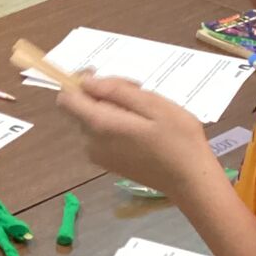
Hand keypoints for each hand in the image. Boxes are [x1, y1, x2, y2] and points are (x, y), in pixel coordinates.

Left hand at [57, 76, 215, 202]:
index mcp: (100, 125)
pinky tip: (142, 127)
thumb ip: (116, 91)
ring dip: (111, 108)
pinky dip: (114, 124)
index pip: (66, 99)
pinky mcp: (107, 163)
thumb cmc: (178, 139)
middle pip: (80, 108)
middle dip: (101, 93)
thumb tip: (86, 82)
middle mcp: (91, 142)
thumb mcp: (153, 104)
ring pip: (91, 120)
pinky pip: (100, 135)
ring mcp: (98, 156)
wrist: (190, 180)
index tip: (101, 74)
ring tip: (145, 110)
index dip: (77, 82)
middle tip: (137, 91)